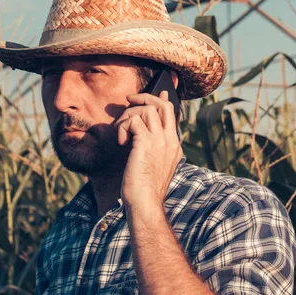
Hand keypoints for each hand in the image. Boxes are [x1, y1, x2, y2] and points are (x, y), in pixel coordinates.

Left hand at [115, 90, 182, 216]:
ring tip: (121, 131)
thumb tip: (142, 132)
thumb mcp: (153, 165)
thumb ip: (153, 148)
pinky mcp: (145, 143)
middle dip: (145, 97)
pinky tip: (121, 141)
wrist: (145, 203)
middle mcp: (170, 140)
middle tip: (130, 100)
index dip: (163, 100)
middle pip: (163, 105)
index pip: (172, 114)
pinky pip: (134, 121)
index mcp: (174, 145)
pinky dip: (123, 127)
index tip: (160, 91)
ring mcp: (160, 141)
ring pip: (147, 110)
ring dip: (128, 116)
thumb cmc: (144, 188)